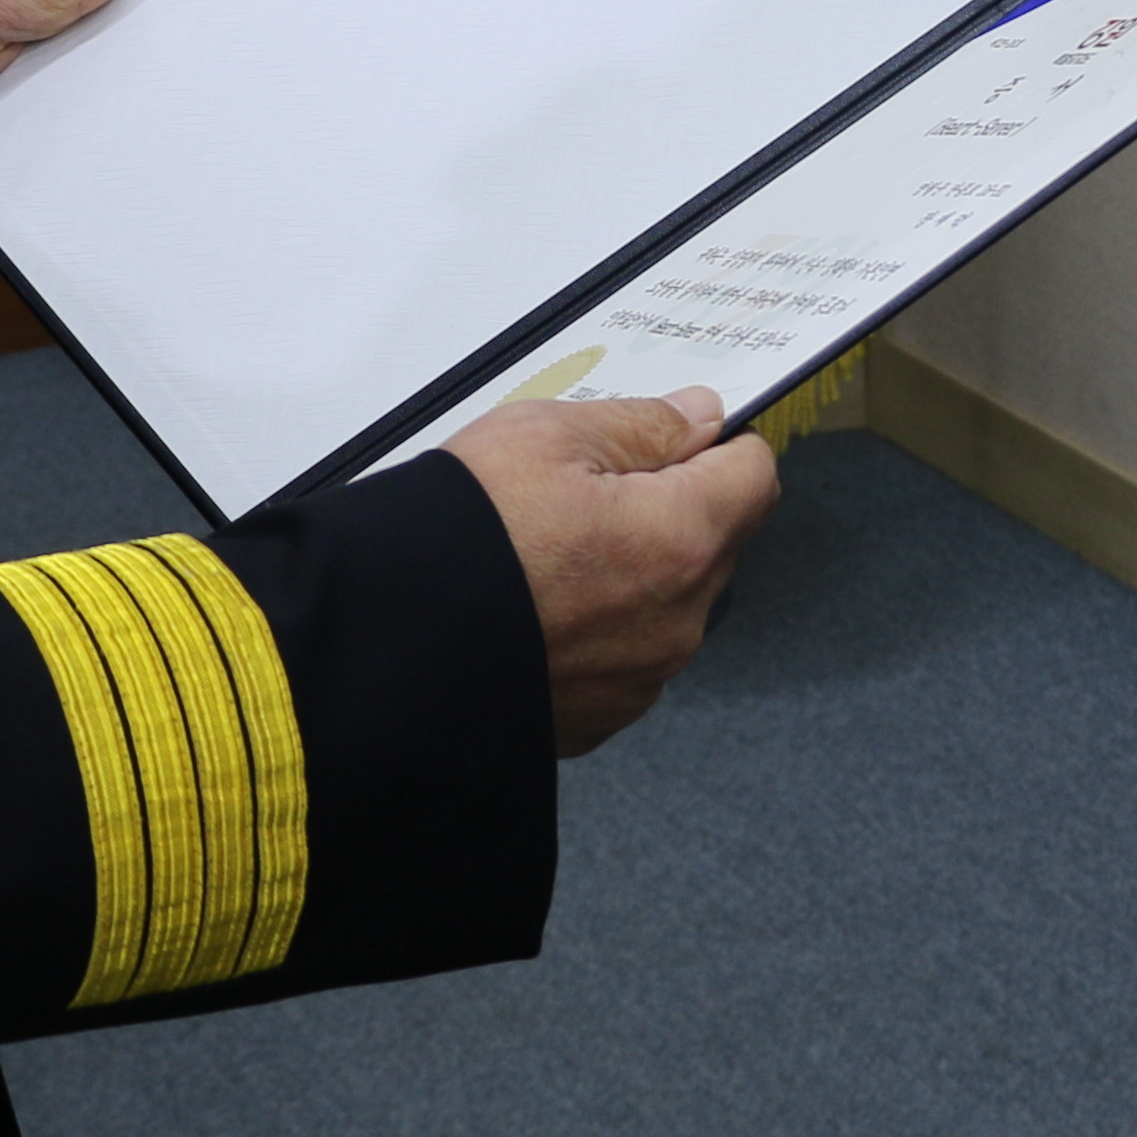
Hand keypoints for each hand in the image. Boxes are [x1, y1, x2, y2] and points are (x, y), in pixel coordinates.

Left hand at [0, 0, 129, 211]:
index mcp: (12, 3)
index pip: (89, 6)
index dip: (125, 17)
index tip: (169, 30)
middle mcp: (10, 55)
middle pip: (86, 72)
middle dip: (104, 84)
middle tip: (142, 92)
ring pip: (66, 125)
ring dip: (73, 131)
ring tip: (103, 135)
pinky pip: (33, 170)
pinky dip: (44, 170)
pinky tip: (65, 171)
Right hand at [447, 386, 778, 755]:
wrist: (382, 650)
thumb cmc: (457, 540)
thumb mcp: (546, 437)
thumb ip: (642, 424)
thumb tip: (698, 416)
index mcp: (680, 542)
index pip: (754, 476)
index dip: (720, 445)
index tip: (678, 435)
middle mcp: (676, 623)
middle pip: (713, 543)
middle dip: (670, 508)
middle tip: (584, 489)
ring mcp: (638, 680)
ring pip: (667, 604)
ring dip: (632, 573)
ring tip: (547, 552)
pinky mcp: (597, 719)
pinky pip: (623, 658)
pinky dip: (595, 630)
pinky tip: (536, 607)